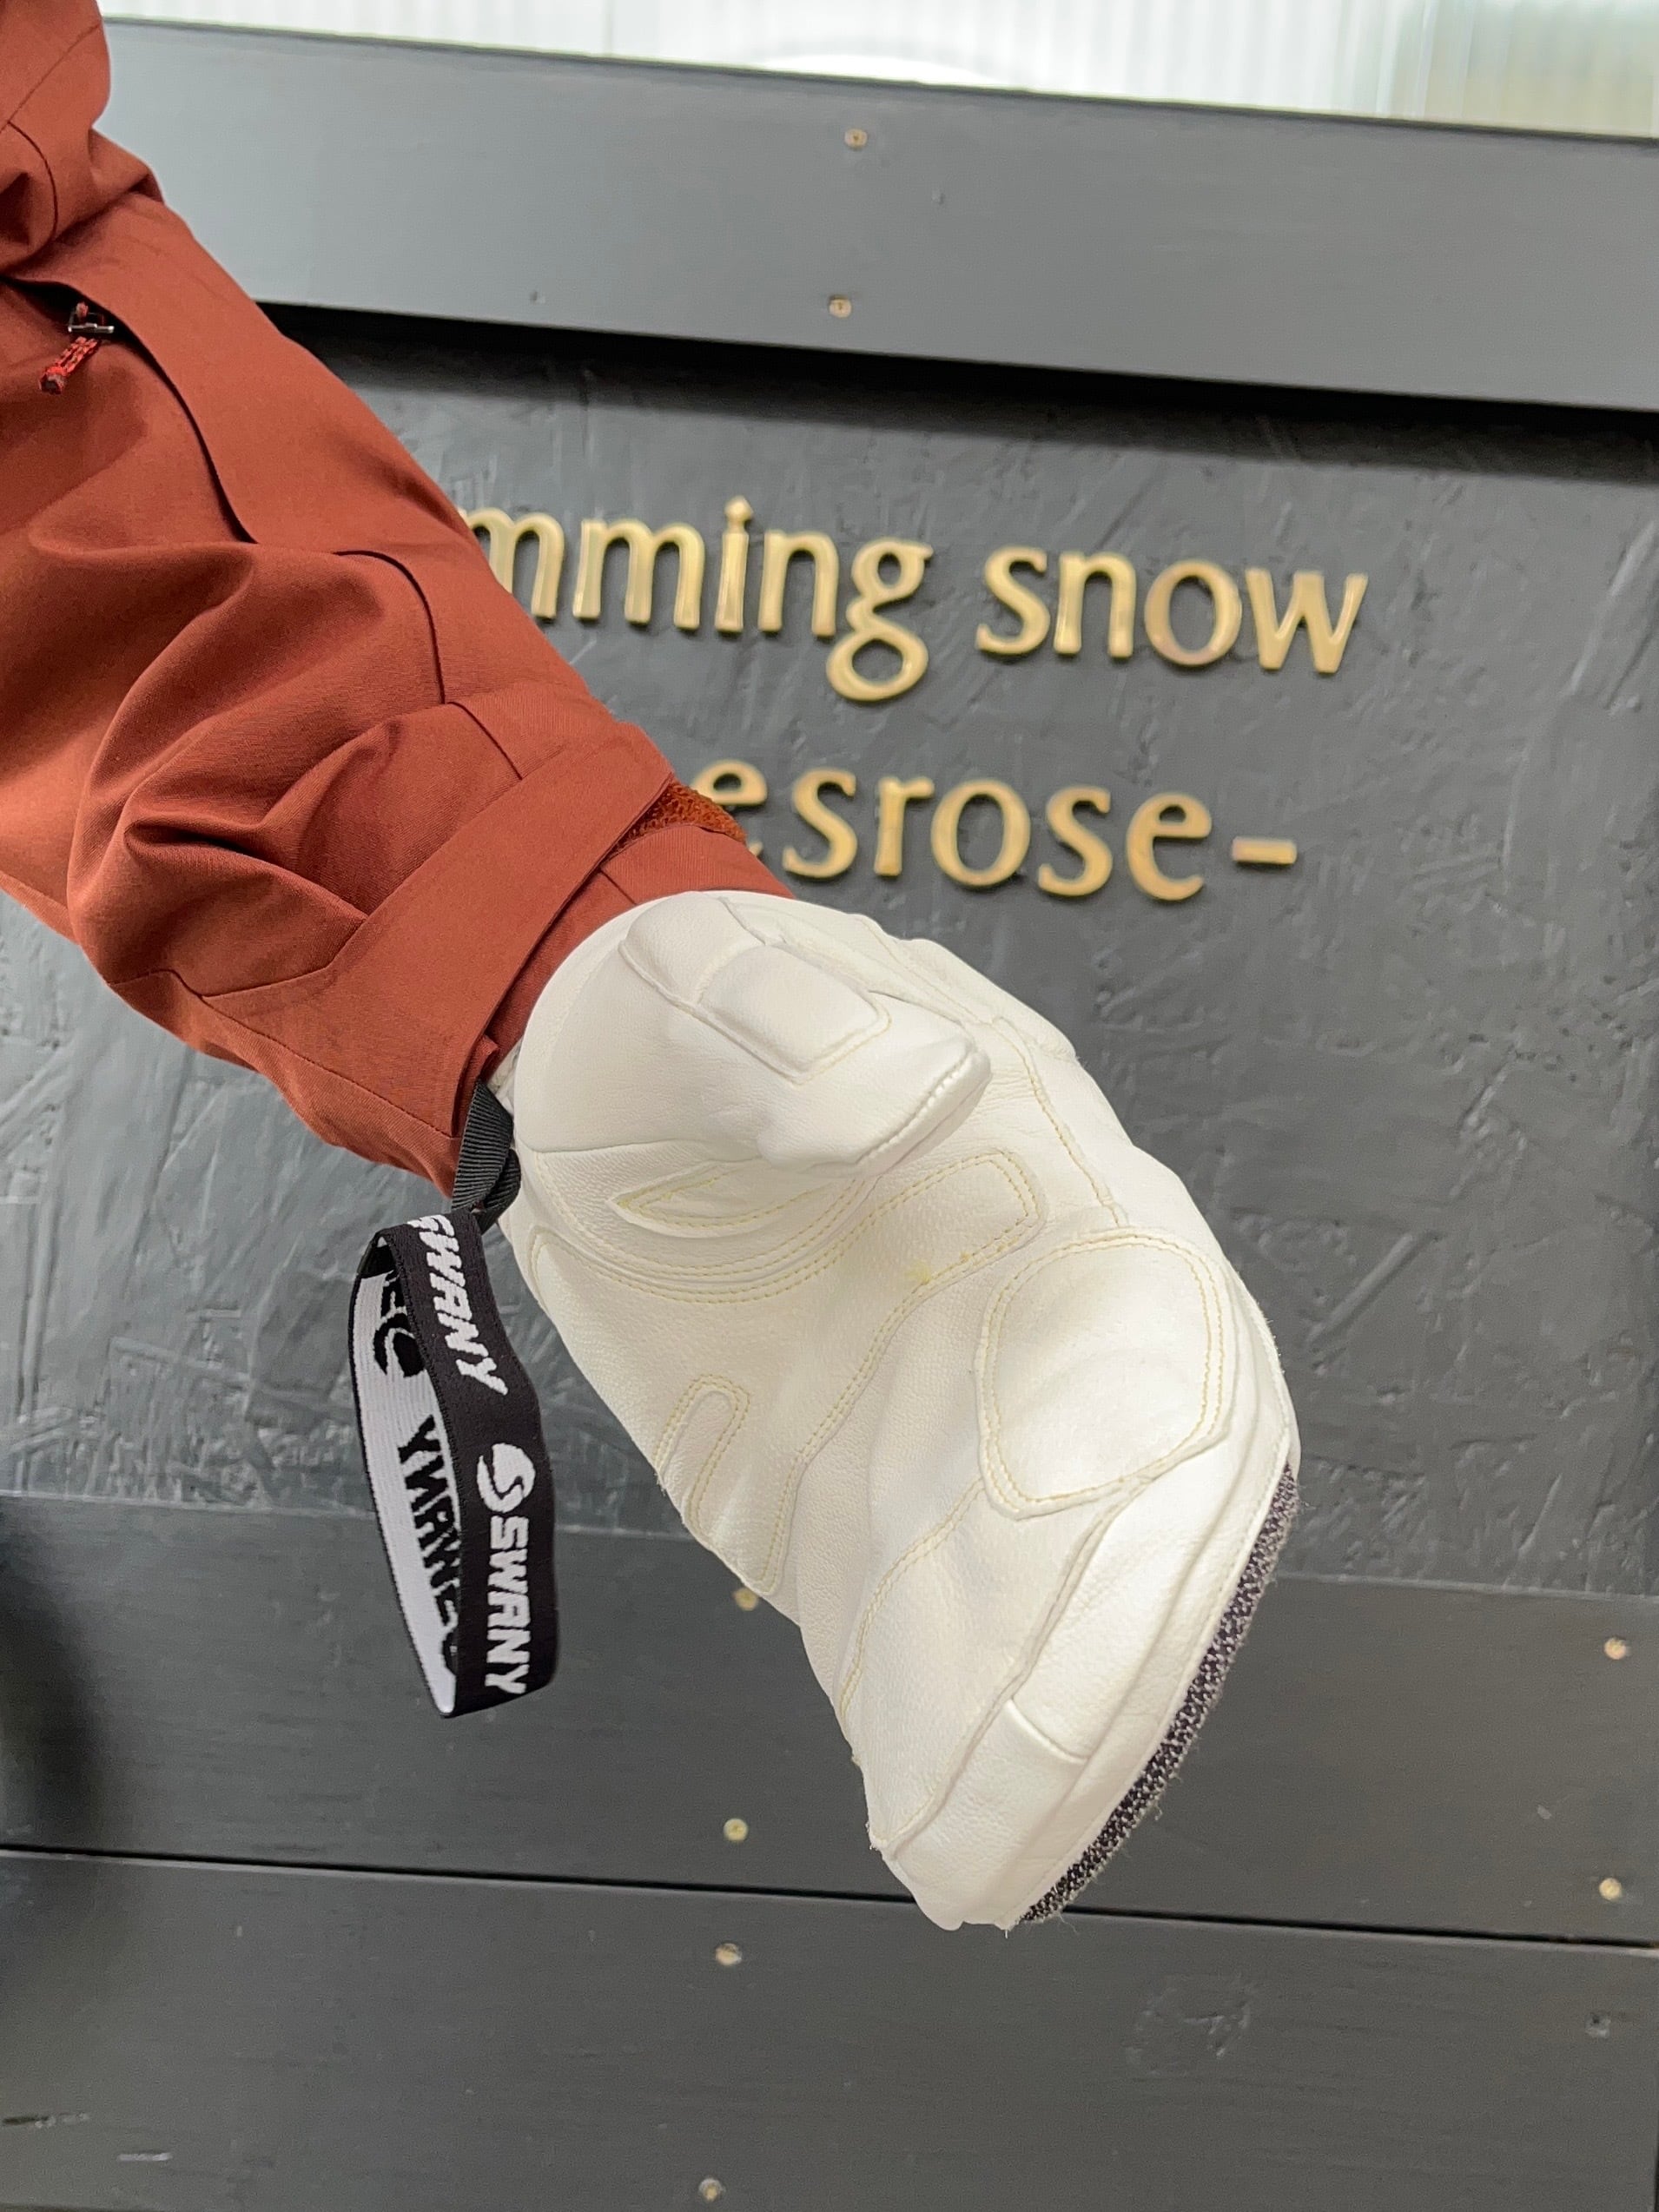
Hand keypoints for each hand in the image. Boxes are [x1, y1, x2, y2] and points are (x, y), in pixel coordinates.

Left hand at [498, 891, 1296, 1928]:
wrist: (590, 1083)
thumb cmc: (682, 1012)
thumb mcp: (722, 985)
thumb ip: (808, 1037)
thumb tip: (917, 1098)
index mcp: (1050, 1177)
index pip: (1152, 1344)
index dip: (1146, 1479)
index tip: (1110, 1600)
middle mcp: (1030, 1322)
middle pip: (1119, 1503)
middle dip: (1095, 1660)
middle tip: (1033, 1810)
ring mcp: (942, 1417)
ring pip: (1021, 1589)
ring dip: (1017, 1730)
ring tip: (980, 1868)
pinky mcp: (845, 1485)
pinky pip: (910, 1615)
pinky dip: (923, 1720)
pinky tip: (923, 1829)